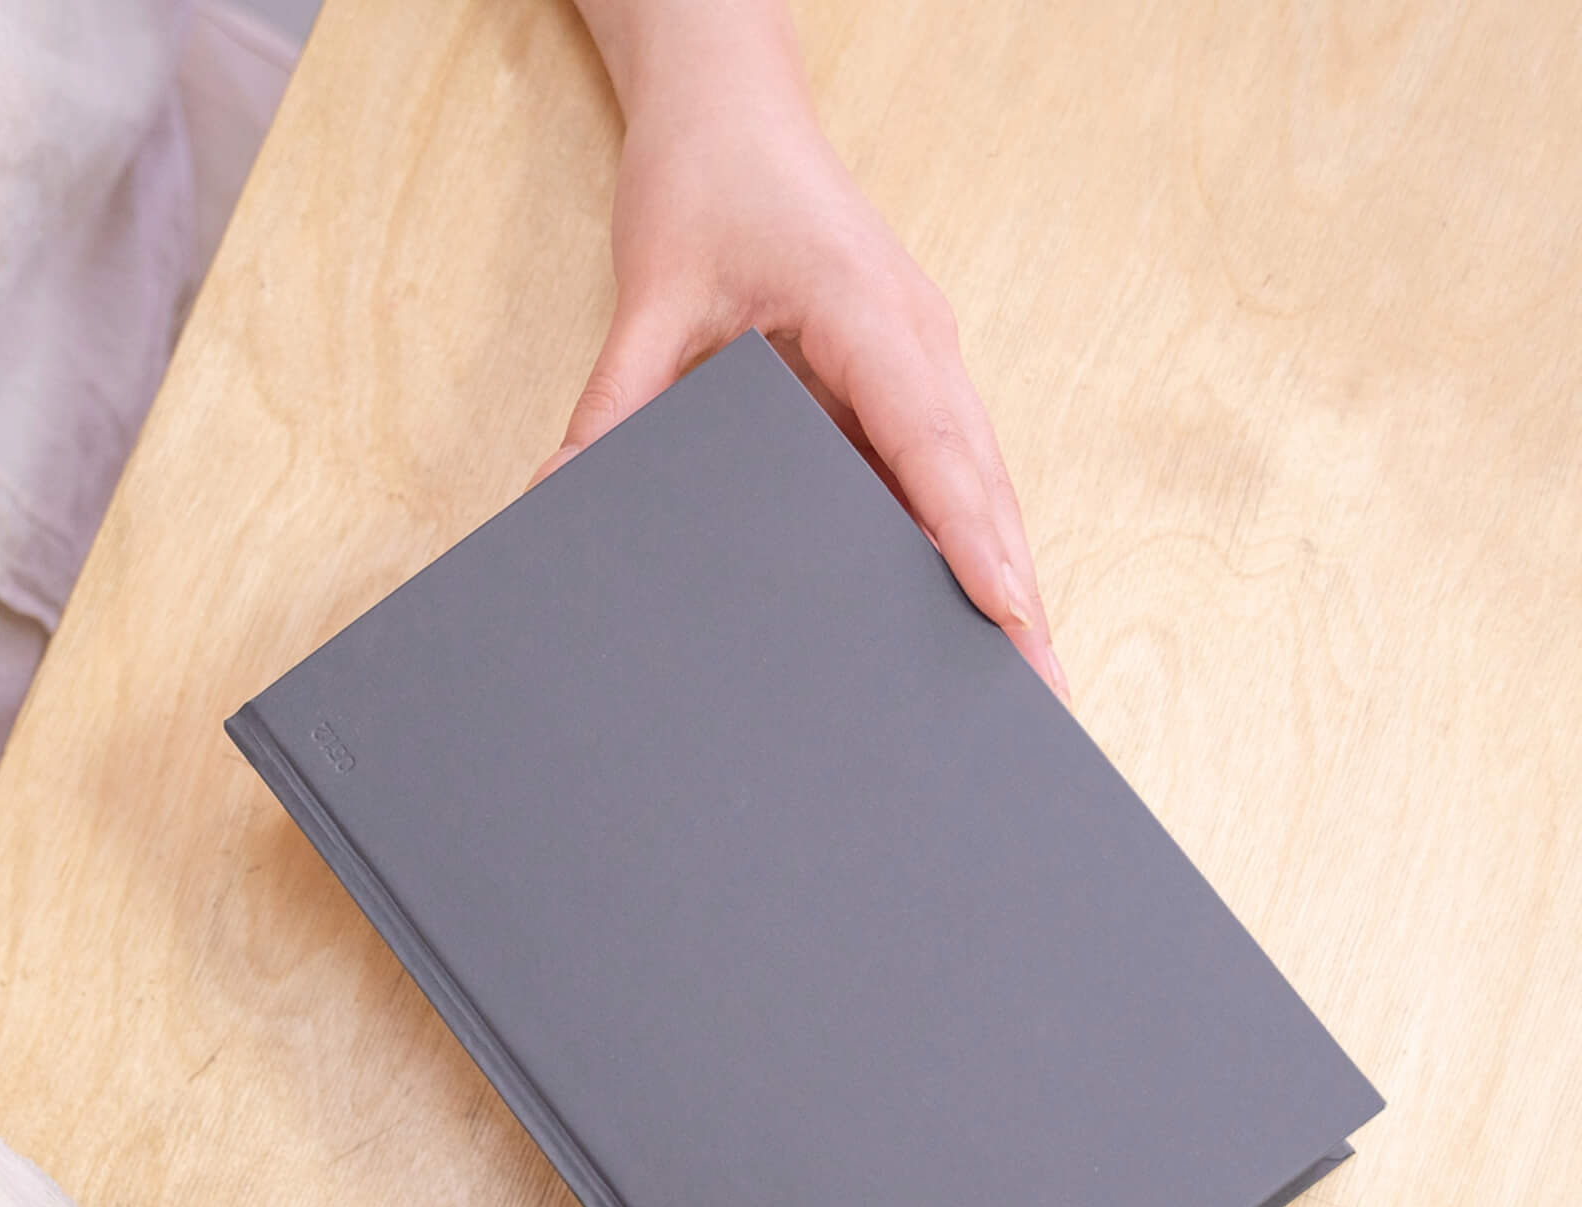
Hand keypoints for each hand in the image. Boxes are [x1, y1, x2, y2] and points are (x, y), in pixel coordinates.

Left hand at [546, 3, 1067, 702]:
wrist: (729, 107)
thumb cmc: (703, 179)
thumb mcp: (648, 293)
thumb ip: (616, 404)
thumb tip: (566, 496)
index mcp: (867, 313)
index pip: (933, 442)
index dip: (973, 535)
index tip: (1009, 611)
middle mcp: (915, 343)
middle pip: (981, 485)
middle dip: (1017, 590)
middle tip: (1046, 695)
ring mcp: (917, 364)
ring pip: (975, 486)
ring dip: (1002, 574)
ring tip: (1027, 678)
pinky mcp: (897, 381)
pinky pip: (939, 473)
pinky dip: (961, 543)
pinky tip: (961, 615)